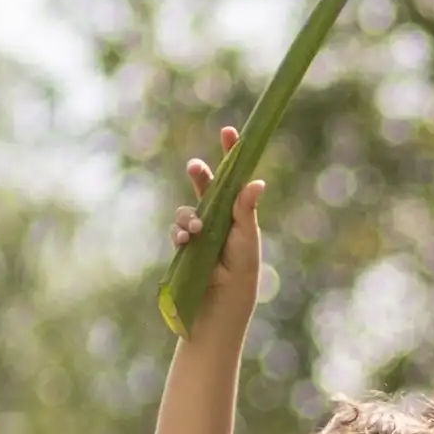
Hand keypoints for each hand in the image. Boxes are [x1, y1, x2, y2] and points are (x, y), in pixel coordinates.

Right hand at [174, 112, 267, 311]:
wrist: (223, 302)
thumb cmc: (242, 269)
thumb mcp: (247, 236)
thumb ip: (246, 209)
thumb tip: (257, 181)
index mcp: (237, 210)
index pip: (234, 177)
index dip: (231, 154)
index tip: (228, 131)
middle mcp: (218, 216)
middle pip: (205, 185)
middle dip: (198, 174)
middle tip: (195, 167)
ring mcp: (199, 230)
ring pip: (186, 210)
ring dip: (188, 216)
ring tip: (195, 230)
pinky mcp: (185, 246)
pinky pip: (176, 230)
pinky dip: (179, 232)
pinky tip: (184, 241)